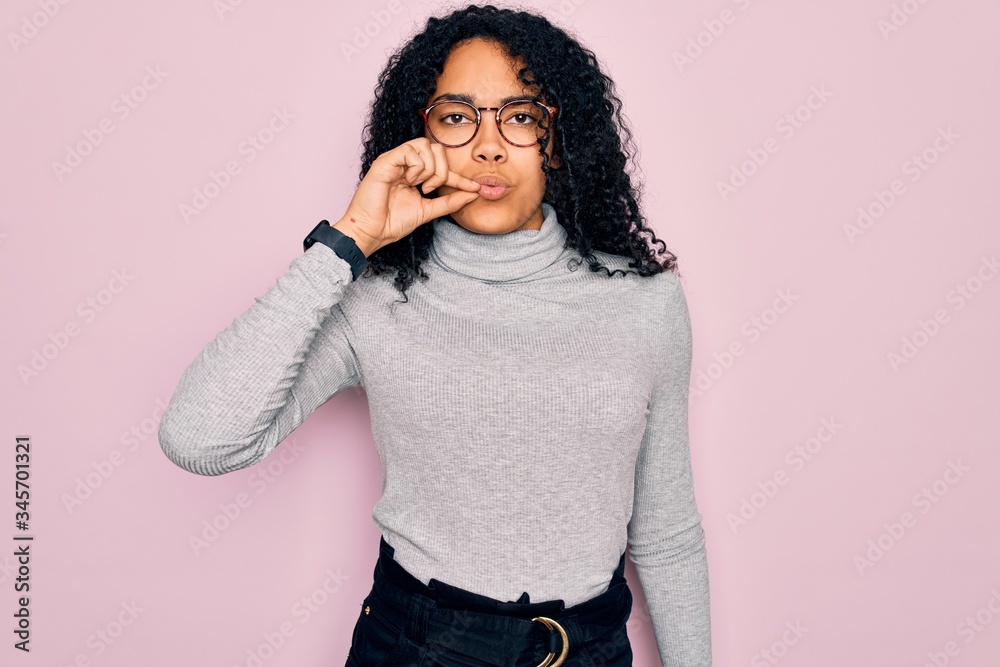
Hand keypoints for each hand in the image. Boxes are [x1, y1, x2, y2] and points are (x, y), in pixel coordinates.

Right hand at [334, 138, 481, 254]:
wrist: (372, 232)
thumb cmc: (392, 222)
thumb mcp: (428, 211)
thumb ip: (449, 202)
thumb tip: (473, 194)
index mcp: (414, 173)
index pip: (442, 166)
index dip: (460, 177)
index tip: (475, 188)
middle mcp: (405, 163)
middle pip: (436, 148)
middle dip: (442, 170)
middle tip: (430, 189)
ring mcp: (395, 160)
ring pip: (425, 145)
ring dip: (429, 169)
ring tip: (418, 185)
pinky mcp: (385, 161)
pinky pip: (410, 151)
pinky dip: (416, 167)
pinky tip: (409, 181)